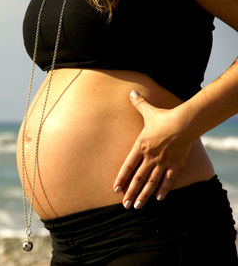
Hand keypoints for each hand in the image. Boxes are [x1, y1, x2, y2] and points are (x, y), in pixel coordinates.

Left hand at [113, 90, 192, 208]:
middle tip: (125, 205)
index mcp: (140, 147)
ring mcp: (162, 162)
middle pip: (138, 179)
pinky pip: (168, 180)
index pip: (127, 166)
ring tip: (138, 206)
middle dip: (131, 193)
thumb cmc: (164, 117)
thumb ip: (138, 104)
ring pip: (151, 183)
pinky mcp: (175, 164)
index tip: (115, 189)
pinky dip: (163, 190)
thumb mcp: (148, 111)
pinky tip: (159, 199)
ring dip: (144, 195)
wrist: (184, 122)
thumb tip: (132, 92)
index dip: (121, 178)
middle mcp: (149, 157)